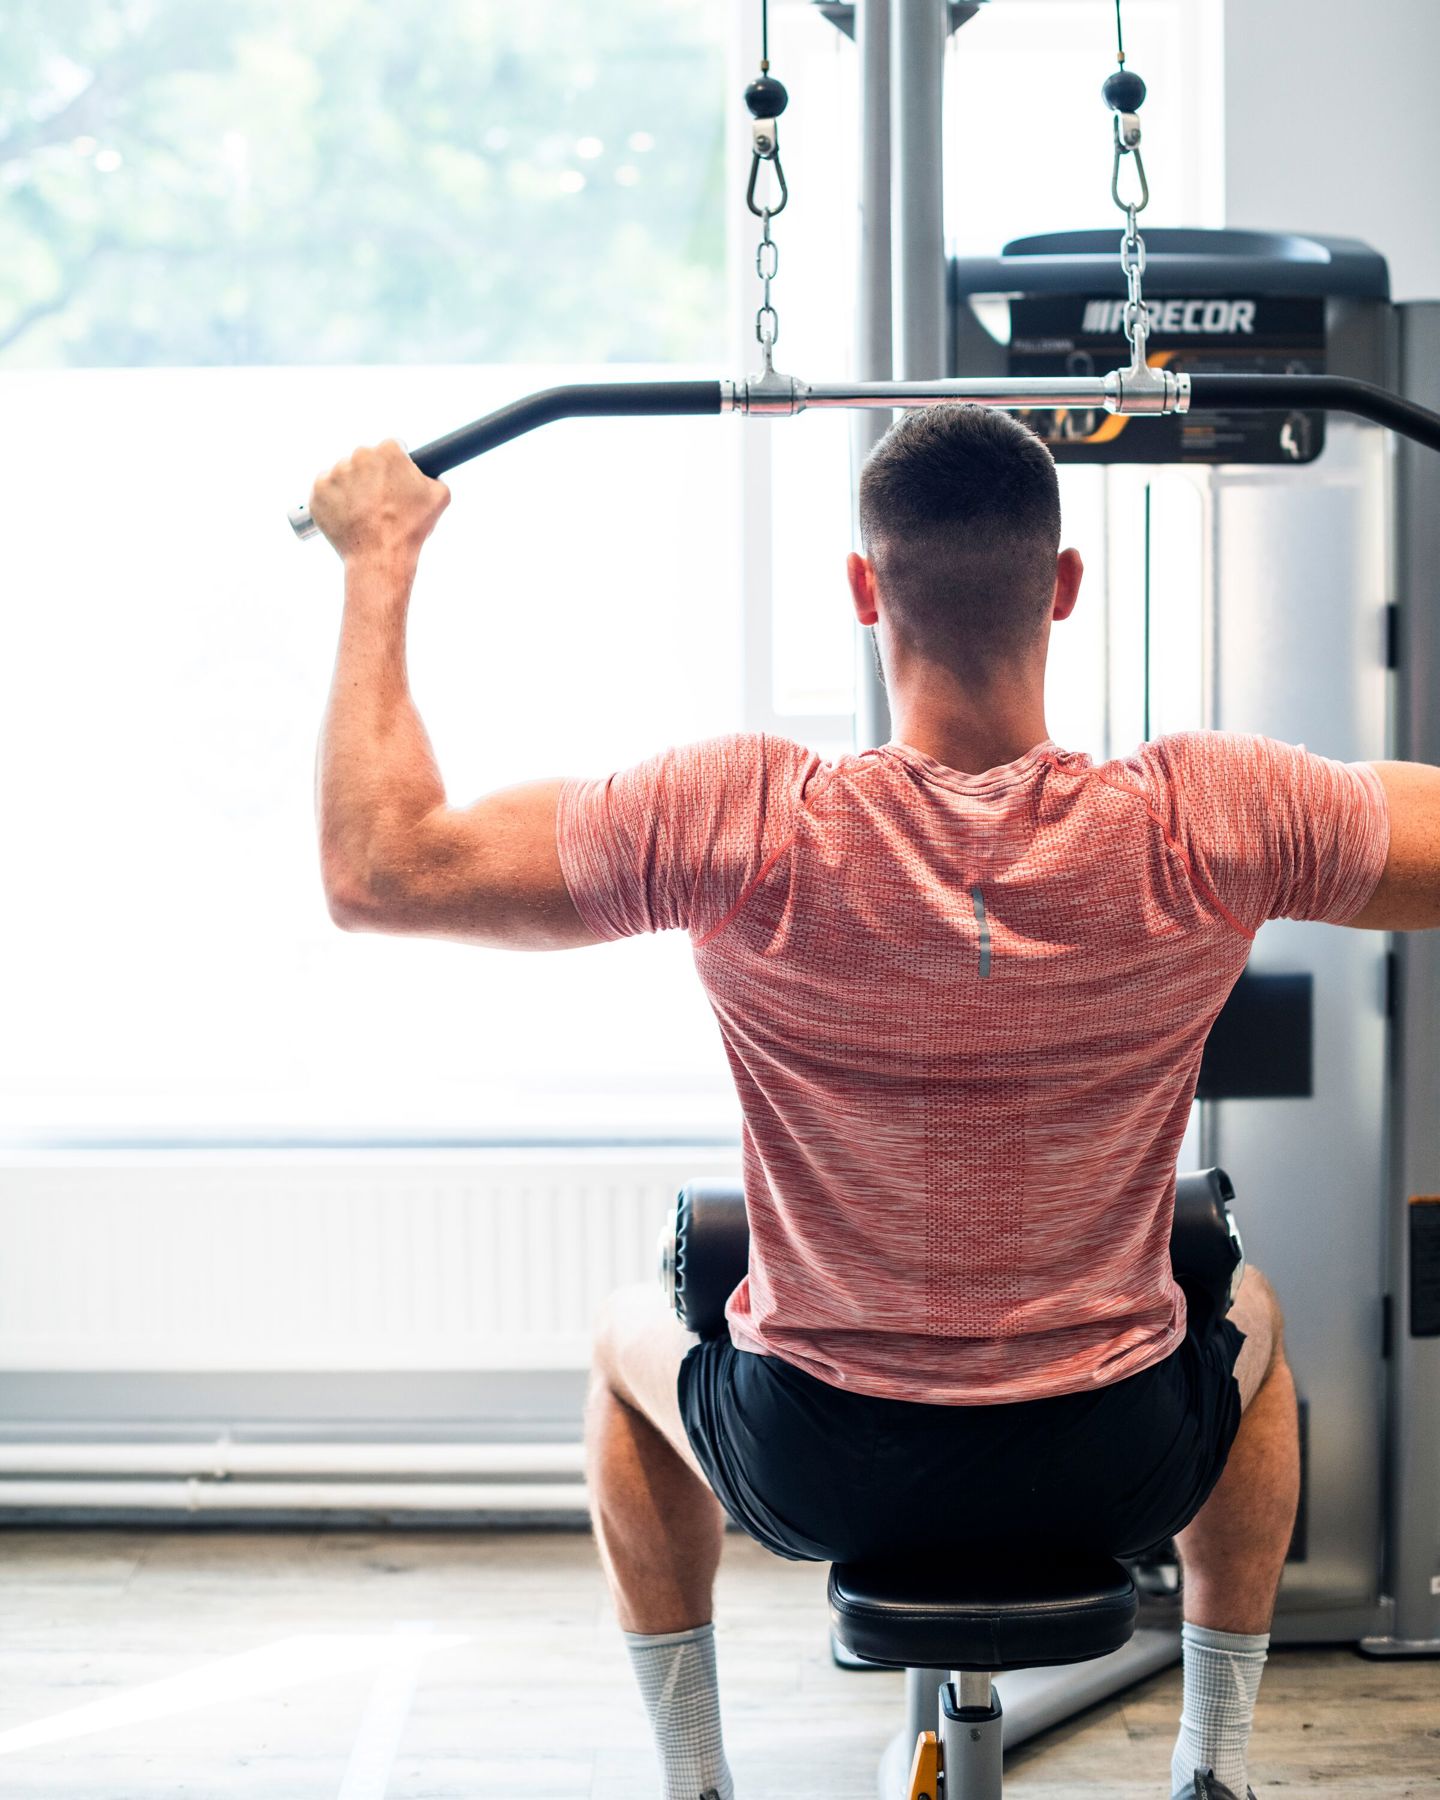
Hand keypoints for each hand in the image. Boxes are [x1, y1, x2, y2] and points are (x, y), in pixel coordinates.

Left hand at [308, 440, 450, 562]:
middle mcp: (359, 455)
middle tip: (380, 502)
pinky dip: (333, 500)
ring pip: (344, 474)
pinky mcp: (318, 491)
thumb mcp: (439, 497)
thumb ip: (433, 476)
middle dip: (372, 476)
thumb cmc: (410, 530)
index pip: (392, 448)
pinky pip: (325, 489)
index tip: (395, 483)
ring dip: (352, 487)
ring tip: (364, 513)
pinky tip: (347, 515)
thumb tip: (426, 474)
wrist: (380, 557)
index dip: (396, 467)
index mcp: (388, 451)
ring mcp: (335, 473)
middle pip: (366, 459)